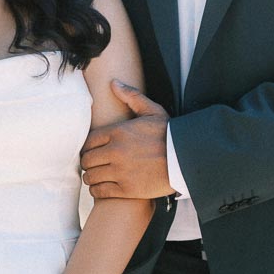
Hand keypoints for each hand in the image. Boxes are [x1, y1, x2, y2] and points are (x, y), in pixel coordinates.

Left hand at [80, 81, 174, 200]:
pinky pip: (100, 191)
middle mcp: (116, 151)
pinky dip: (97, 190)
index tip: (92, 151)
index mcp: (118, 132)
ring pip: (91, 176)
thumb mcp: (152, 111)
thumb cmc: (169, 134)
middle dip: (88, 162)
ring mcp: (120, 171)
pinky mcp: (127, 189)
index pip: (89, 141)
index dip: (88, 147)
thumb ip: (131, 96)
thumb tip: (113, 83)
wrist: (187, 158)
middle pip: (87, 160)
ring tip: (96, 176)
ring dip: (91, 177)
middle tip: (94, 164)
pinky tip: (101, 187)